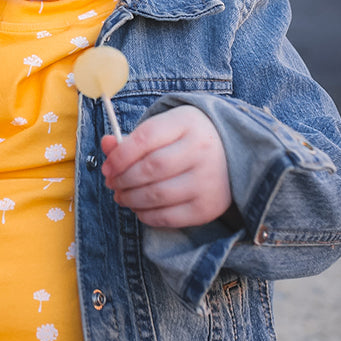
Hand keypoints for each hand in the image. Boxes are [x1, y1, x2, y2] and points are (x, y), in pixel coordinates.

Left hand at [100, 105, 231, 227]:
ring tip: (122, 196)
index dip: (119, 156)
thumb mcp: (165, 129)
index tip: (107, 168)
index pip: (145, 138)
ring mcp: (207, 180)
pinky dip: (146, 215)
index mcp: (187, 123)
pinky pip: (168, 217)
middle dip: (122, 180)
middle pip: (149, 169)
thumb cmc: (188, 140)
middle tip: (113, 184)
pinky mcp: (208, 207)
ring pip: (156, 195)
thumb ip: (133, 139)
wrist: (233, 153)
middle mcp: (202, 150)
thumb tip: (106, 145)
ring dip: (130, 199)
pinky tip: (140, 208)